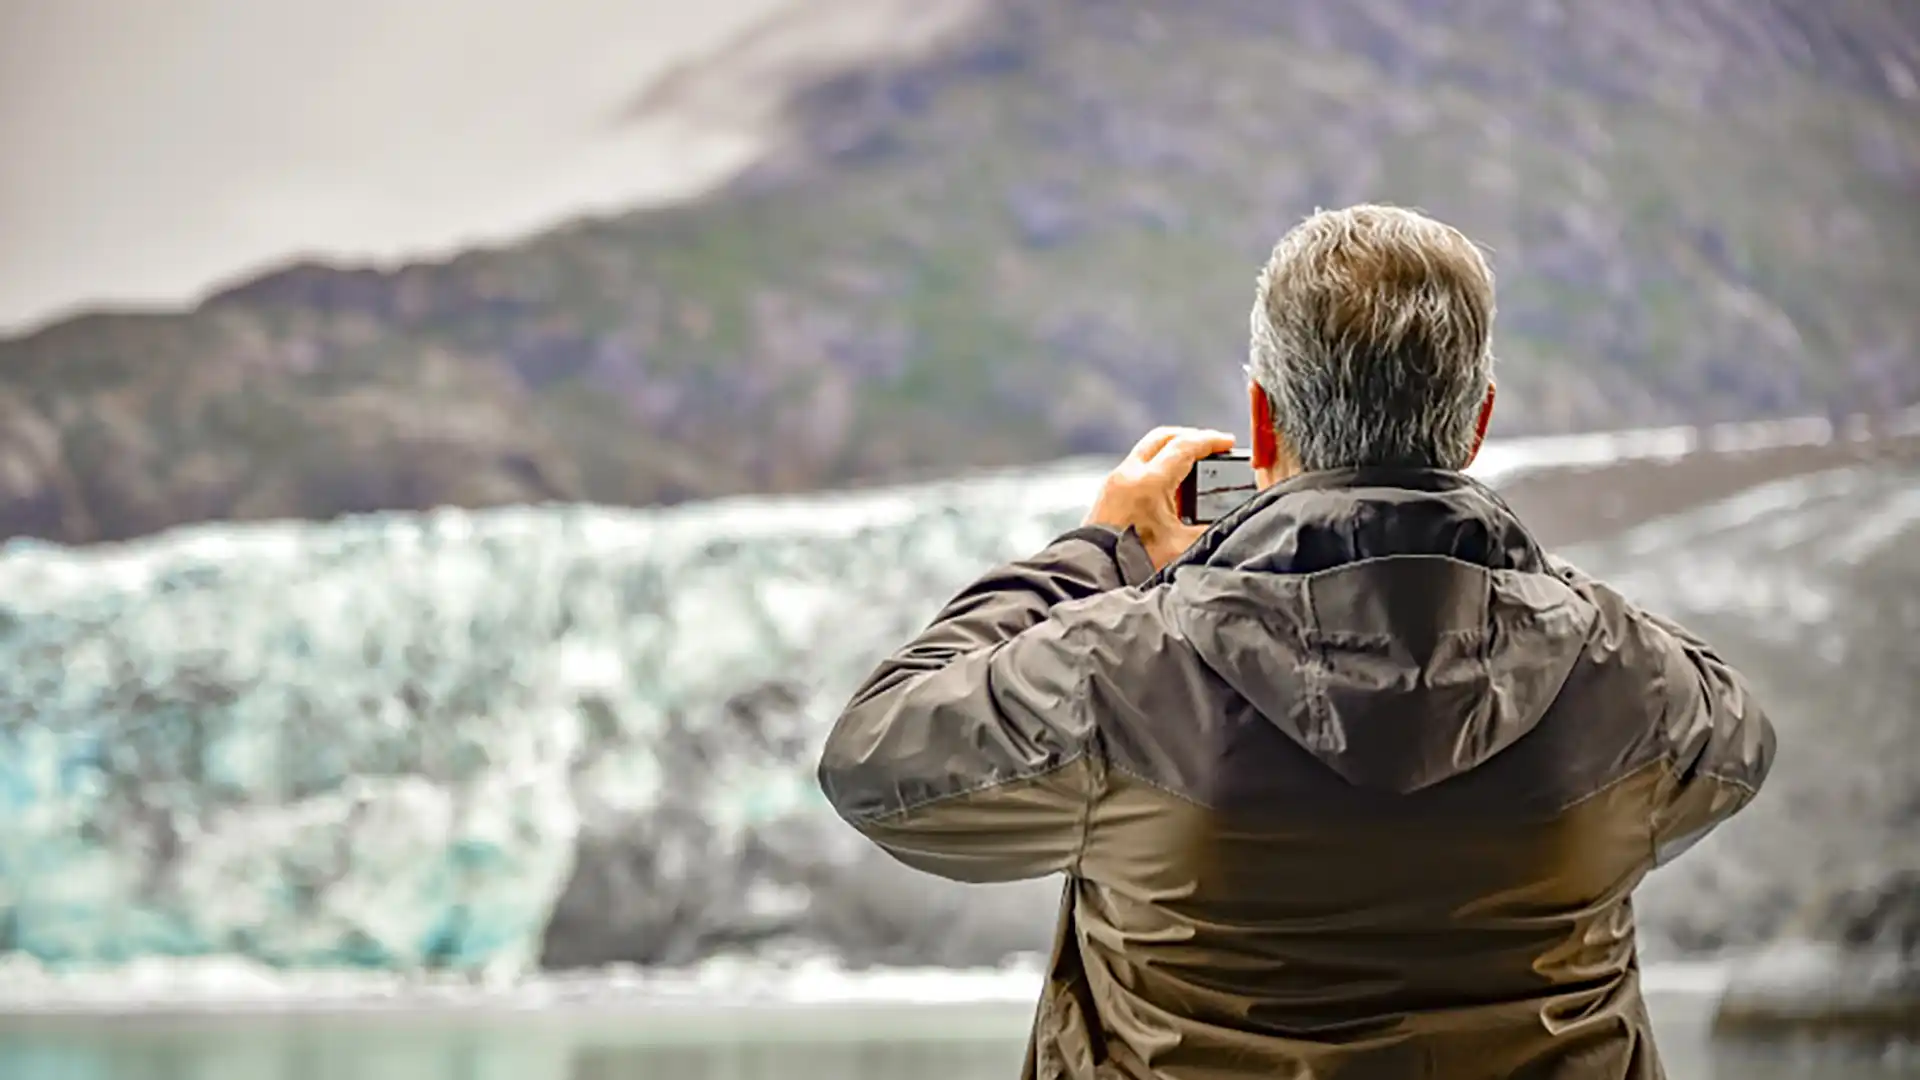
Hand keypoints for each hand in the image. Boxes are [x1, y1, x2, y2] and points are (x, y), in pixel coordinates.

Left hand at [1084, 426, 1235, 569]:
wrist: (1094, 570)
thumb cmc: (1131, 560)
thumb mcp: (1181, 546)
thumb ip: (1208, 530)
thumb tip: (1227, 523)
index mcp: (1149, 481)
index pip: (1185, 447)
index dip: (1210, 441)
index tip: (1227, 442)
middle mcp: (1129, 473)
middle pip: (1164, 437)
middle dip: (1190, 437)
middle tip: (1210, 446)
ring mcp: (1116, 480)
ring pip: (1148, 449)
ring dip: (1171, 450)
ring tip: (1193, 464)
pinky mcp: (1109, 491)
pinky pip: (1136, 465)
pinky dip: (1157, 464)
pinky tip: (1170, 485)